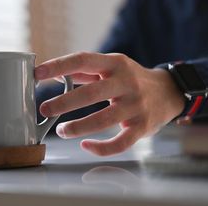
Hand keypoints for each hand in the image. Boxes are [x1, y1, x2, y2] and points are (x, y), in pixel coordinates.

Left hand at [35, 52, 184, 155]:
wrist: (169, 92)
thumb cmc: (131, 79)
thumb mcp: (112, 66)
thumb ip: (84, 70)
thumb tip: (53, 73)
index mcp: (115, 63)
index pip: (83, 60)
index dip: (58, 66)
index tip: (37, 73)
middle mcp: (126, 82)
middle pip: (91, 93)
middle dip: (64, 102)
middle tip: (44, 108)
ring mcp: (136, 106)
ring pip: (103, 120)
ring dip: (78, 127)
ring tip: (61, 131)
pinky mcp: (143, 127)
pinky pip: (120, 142)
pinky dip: (100, 148)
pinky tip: (85, 145)